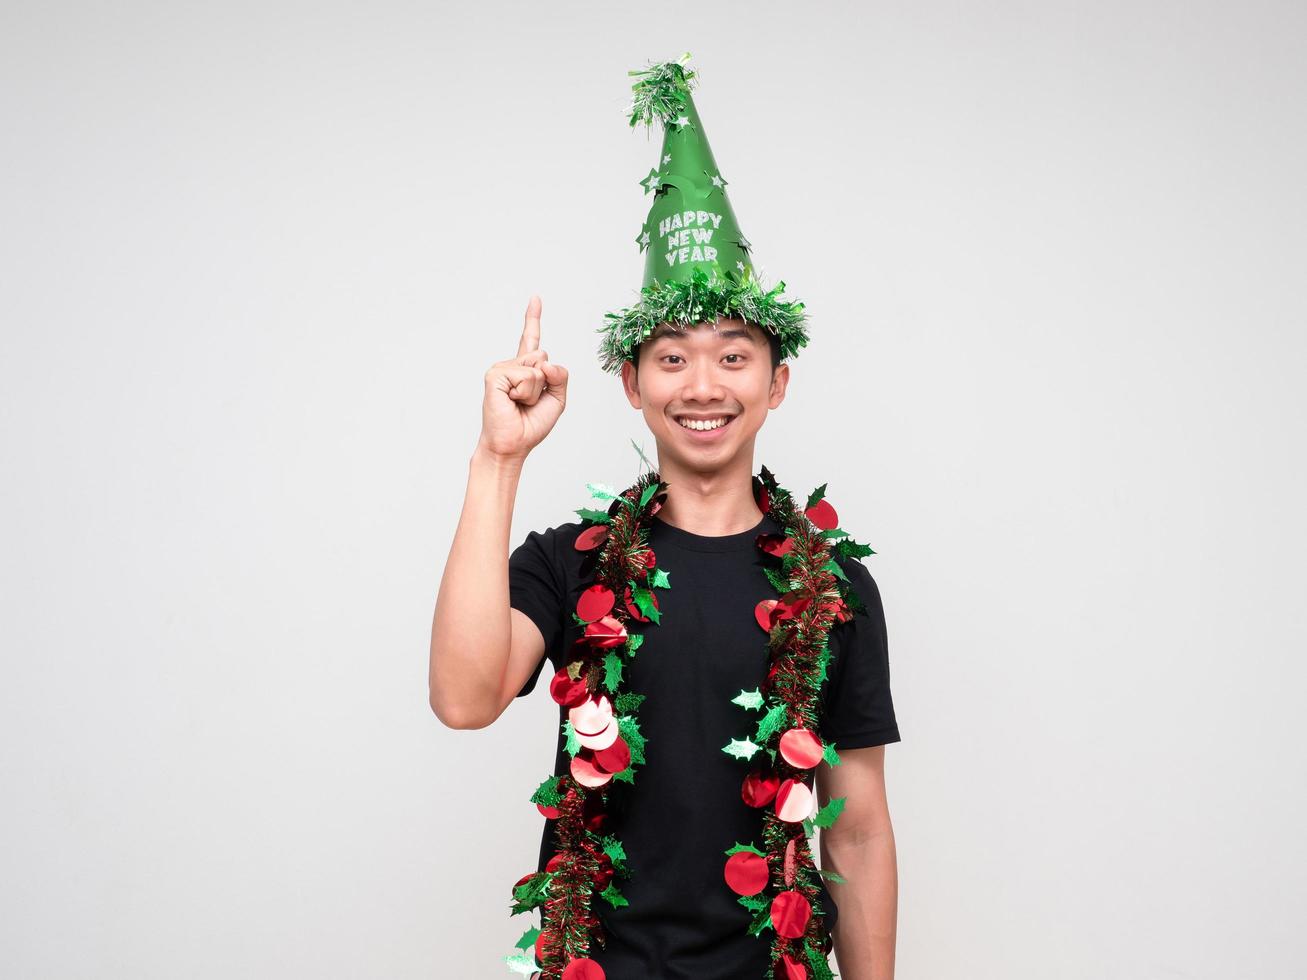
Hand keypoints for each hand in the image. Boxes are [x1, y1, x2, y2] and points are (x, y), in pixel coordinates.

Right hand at [477, 296, 568, 461]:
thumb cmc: (531, 425)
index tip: (535, 298)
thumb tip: (545, 361)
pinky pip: (526, 376)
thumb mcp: (558, 399)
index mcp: (526, 370)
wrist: (513, 443)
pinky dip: (525, 393)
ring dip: (535, 391)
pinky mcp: (494, 374)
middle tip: (528, 402)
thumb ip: (560, 376)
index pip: (531, 340)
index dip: (533, 319)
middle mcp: (513, 365)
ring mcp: (502, 368)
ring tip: (519, 403)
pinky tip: (511, 401)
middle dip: (546, 383)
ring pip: (537, 367)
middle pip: (545, 357)